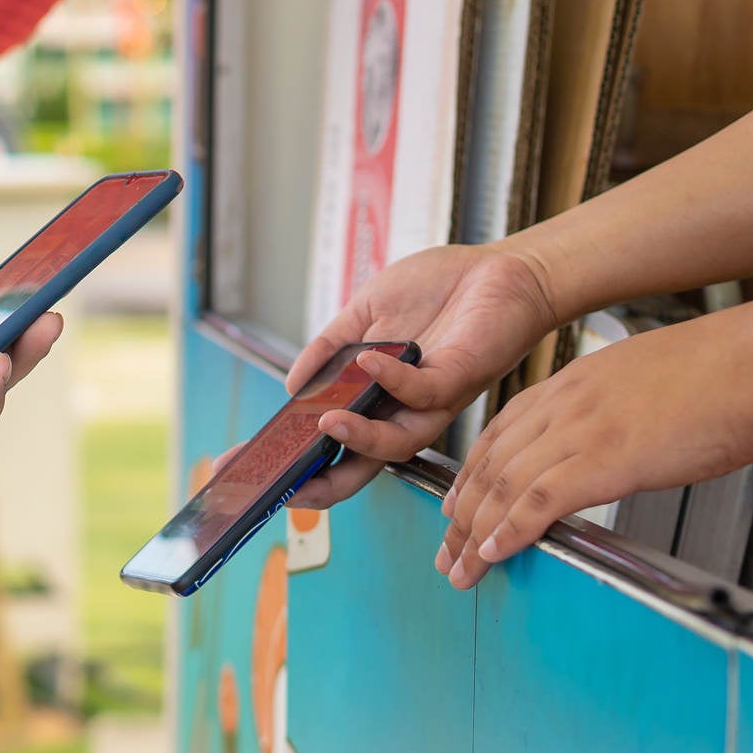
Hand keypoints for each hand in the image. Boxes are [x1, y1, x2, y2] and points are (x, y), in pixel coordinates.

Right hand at [287, 244, 555, 508]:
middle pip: (362, 464)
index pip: (337, 444)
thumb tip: (290, 387)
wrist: (501, 267)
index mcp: (380, 397)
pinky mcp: (458, 378)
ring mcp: (433, 400)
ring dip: (358, 439)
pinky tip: (368, 360)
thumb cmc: (439, 288)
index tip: (251, 465)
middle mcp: (405, 410)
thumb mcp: (366, 310)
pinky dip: (391, 380)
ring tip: (325, 424)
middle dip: (321, 482)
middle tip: (285, 485)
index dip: (298, 461)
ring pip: (396, 444)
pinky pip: (422, 394)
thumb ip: (329, 347)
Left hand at [436, 309, 752, 588]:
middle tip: (446, 547)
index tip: (455, 500)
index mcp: (574, 383)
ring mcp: (580, 430)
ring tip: (459, 567)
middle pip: (492, 462)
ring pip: (505, 485)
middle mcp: (565, 403)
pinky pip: (538, 500)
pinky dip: (511, 530)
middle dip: (462, 510)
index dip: (473, 471)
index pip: (503, 431)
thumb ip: (614, 408)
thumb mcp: (647, 380)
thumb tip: (614, 440)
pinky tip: (493, 553)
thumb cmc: (722, 372)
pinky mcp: (603, 459)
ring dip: (475, 532)